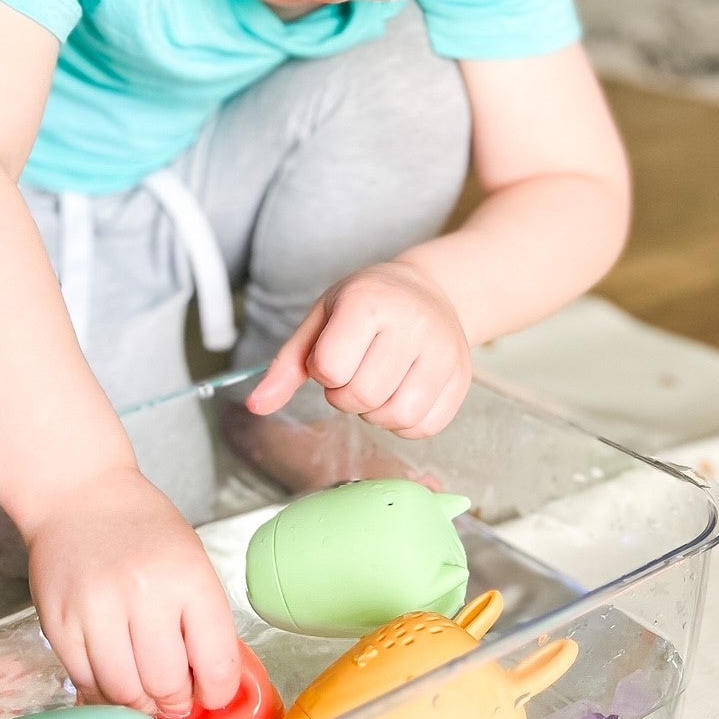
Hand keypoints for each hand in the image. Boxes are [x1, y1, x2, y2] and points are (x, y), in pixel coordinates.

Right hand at [24, 467, 241, 718]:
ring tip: (143, 692)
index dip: (217, 693)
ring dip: (138, 704)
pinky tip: (113, 678)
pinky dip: (103, 692)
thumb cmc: (142, 529)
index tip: (211, 695)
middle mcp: (143, 593)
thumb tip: (208, 687)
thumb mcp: (191, 561)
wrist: (79, 495)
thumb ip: (204, 621)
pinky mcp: (59, 623)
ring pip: (124, 692)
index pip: (216, 663)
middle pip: (167, 685)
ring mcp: (96, 609)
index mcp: (189, 578)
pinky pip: (85, 681)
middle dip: (176, 703)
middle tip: (174, 699)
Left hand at [246, 260, 471, 439]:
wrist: (431, 290)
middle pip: (363, 396)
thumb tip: (257, 406)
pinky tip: (399, 395)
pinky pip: (424, 427)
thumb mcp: (321, 319)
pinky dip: (403, 423)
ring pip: (396, 417)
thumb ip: (287, 365)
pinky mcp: (461, 379)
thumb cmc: (367, 304)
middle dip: (346, 396)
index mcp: (369, 302)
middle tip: (353, 373)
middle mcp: (413, 324)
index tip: (332, 354)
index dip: (323, 371)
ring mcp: (444, 352)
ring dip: (374, 413)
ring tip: (376, 384)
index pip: (331, 367)